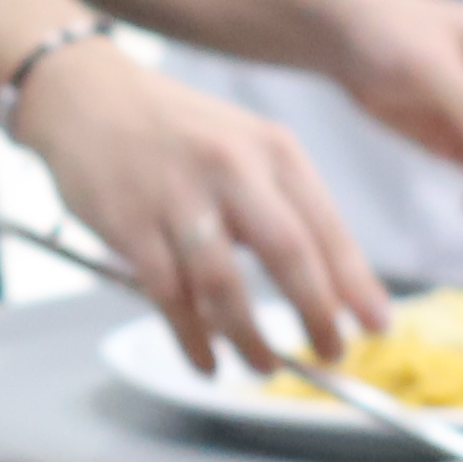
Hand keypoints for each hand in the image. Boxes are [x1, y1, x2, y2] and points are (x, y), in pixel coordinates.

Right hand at [18, 36, 382, 373]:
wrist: (86, 94)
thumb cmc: (176, 132)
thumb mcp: (244, 146)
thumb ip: (284, 206)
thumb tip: (330, 285)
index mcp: (272, 149)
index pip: (326, 226)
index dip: (356, 283)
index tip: (376, 325)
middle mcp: (231, 167)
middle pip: (289, 254)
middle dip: (317, 315)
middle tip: (331, 354)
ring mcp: (178, 194)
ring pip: (226, 285)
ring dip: (252, 337)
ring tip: (265, 367)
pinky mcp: (130, 223)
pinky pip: (169, 296)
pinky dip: (192, 338)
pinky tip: (205, 360)